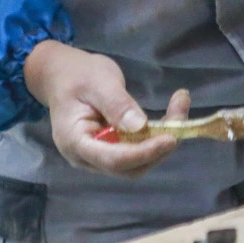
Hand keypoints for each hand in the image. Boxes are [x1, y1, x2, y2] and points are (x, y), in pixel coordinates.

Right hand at [24, 39, 191, 175]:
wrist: (61, 75)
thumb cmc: (77, 75)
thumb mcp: (98, 82)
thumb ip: (117, 105)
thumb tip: (141, 127)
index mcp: (75, 143)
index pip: (113, 160)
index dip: (144, 153)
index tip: (171, 138)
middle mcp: (86, 157)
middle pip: (129, 167)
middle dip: (158, 148)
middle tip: (181, 116)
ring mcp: (98, 156)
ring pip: (137, 162)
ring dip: (162, 141)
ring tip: (179, 107)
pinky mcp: (111, 148)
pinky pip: (136, 150)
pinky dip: (156, 136)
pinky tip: (171, 114)